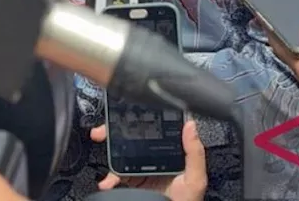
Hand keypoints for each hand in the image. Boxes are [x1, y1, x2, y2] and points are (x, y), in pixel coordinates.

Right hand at [89, 121, 207, 200]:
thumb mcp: (195, 179)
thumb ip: (195, 154)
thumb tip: (190, 125)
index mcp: (172, 152)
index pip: (156, 130)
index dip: (142, 120)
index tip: (128, 114)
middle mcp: (156, 158)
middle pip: (134, 139)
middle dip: (116, 131)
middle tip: (104, 131)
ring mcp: (143, 170)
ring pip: (123, 154)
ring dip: (110, 151)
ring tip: (103, 150)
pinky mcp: (134, 183)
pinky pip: (118, 175)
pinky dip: (110, 176)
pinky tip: (108, 180)